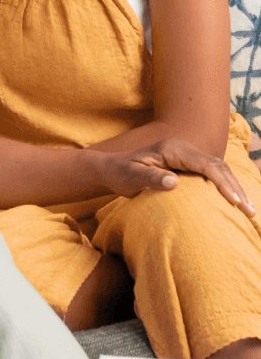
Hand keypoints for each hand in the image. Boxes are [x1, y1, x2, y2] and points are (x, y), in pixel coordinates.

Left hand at [94, 139, 255, 215]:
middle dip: (235, 187)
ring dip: (234, 187)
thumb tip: (173, 182)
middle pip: (218, 166)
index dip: (223, 182)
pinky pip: (212, 173)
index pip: (206, 165)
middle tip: (249, 210)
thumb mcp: (131, 177)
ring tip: (248, 209)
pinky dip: (226, 186)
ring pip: (219, 169)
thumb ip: (151, 178)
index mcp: (172, 149)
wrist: (112, 168)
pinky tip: (235, 201)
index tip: (235, 201)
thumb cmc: (120, 173)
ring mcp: (186, 155)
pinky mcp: (187, 164)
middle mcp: (183, 149)